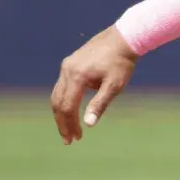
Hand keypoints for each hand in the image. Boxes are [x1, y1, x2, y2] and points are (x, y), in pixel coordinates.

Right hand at [50, 26, 137, 143]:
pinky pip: (62, 86)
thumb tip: (89, 124)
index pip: (67, 107)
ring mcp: (66, 66)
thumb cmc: (122, 63)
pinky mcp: (69, 64)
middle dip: (62, 122)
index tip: (76, 139)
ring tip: (70, 128)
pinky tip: (73, 110)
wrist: (122, 39)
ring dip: (61, 112)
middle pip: (57, 102)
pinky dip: (64, 100)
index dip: (70, 125)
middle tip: (69, 140)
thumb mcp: (115, 85)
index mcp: (77, 77)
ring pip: (57, 94)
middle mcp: (67, 71)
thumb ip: (100, 104)